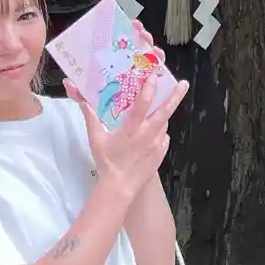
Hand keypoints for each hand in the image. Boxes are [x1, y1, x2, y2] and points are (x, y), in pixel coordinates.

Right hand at [71, 71, 187, 204]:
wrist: (120, 187)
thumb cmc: (107, 162)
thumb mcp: (96, 138)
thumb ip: (91, 117)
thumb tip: (81, 100)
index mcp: (132, 129)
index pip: (142, 105)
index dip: (149, 89)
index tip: (154, 77)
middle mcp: (148, 135)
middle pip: (165, 111)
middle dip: (175, 96)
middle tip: (183, 84)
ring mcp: (157, 144)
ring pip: (164, 123)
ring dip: (161, 115)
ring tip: (157, 109)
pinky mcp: (161, 153)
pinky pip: (163, 137)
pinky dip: (159, 131)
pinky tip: (151, 133)